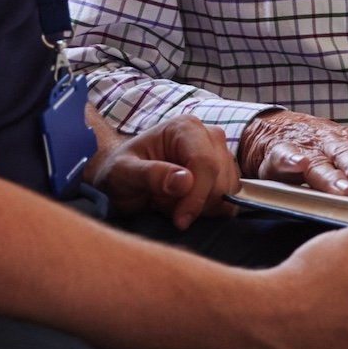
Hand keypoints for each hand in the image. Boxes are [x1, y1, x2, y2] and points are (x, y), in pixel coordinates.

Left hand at [88, 116, 238, 229]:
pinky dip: (207, 211)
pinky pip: (227, 201)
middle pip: (220, 179)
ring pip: (226, 192)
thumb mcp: (123, 173)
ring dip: (199, 207)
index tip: (179, 220)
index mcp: (185, 128)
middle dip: (194, 202)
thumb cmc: (119, 170)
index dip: (196, 196)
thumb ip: (150, 175)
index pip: (205, 163)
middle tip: (162, 204)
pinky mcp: (223, 175)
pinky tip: (183, 206)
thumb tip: (185, 181)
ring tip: (170, 202)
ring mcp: (219, 155)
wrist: (122, 177)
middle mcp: (208, 136)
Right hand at [238, 110, 347, 193]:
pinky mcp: (279, 152)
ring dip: (333, 175)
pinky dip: (292, 159)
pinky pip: (285, 155)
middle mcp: (333, 143)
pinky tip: (299, 164)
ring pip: (322, 161)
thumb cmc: (321, 149)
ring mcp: (307, 147)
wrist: (273, 130)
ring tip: (345, 189)